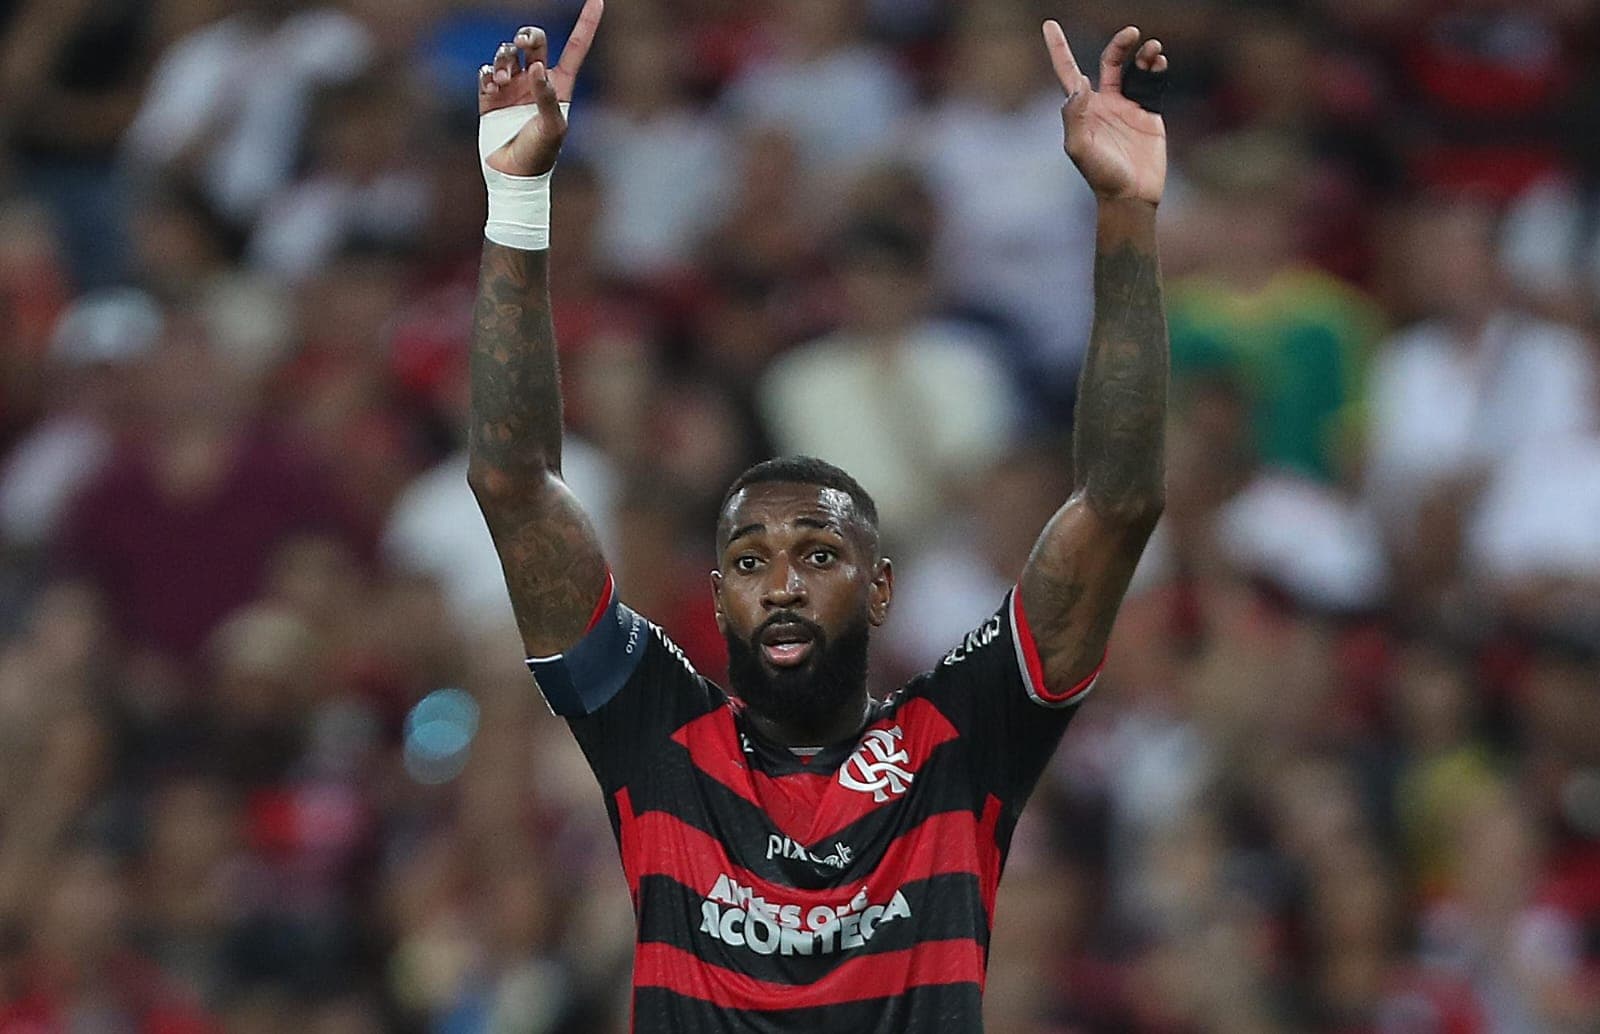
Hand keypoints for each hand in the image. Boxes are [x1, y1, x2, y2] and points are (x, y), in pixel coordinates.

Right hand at [477, 0, 604, 176]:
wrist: (513, 176)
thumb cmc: (541, 154)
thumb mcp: (553, 127)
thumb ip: (546, 96)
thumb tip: (536, 67)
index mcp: (560, 85)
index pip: (576, 47)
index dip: (586, 24)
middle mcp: (536, 81)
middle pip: (534, 42)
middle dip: (526, 35)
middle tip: (521, 44)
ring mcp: (512, 88)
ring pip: (506, 54)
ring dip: (503, 59)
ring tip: (502, 80)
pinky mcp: (490, 98)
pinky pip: (486, 72)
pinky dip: (487, 72)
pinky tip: (492, 84)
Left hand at [1043, 22, 1167, 205]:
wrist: (1131, 196)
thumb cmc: (1100, 176)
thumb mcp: (1079, 148)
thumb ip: (1075, 116)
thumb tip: (1079, 83)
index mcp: (1083, 108)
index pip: (1068, 71)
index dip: (1058, 48)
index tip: (1048, 24)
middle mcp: (1104, 103)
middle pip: (1110, 61)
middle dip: (1120, 44)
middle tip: (1131, 33)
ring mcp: (1128, 107)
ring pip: (1135, 69)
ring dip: (1143, 55)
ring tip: (1153, 50)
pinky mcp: (1149, 114)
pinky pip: (1153, 84)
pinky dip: (1156, 70)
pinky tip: (1159, 63)